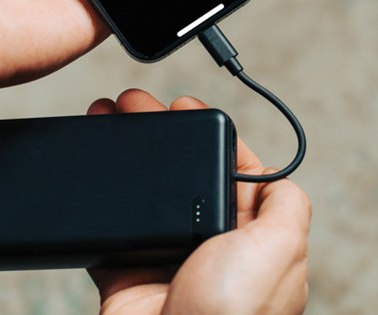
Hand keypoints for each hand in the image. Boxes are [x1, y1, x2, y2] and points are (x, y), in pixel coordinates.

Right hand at [87, 90, 310, 314]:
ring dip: (126, 158)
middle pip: (185, 176)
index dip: (210, 136)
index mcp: (252, 239)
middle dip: (160, 137)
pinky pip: (110, 228)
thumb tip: (281, 174)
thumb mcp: (281, 249)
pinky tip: (91, 171)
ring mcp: (168, 259)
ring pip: (146, 196)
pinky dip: (97, 201)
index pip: (234, 171)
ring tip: (107, 120)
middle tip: (135, 105)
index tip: (185, 107)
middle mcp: (212, 248)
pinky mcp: (128, 273)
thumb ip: (286, 205)